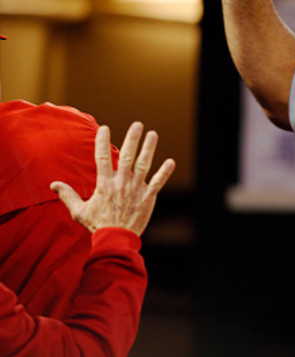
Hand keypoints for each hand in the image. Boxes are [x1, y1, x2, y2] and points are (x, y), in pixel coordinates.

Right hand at [50, 122, 175, 235]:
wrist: (115, 240)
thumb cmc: (97, 225)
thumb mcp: (78, 211)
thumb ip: (68, 195)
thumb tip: (53, 185)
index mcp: (104, 184)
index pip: (102, 158)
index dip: (102, 141)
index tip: (104, 128)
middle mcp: (121, 183)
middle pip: (128, 156)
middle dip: (132, 139)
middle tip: (138, 124)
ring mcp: (136, 189)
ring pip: (144, 165)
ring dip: (149, 149)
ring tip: (153, 134)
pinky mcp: (148, 197)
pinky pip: (158, 182)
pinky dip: (165, 172)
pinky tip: (171, 161)